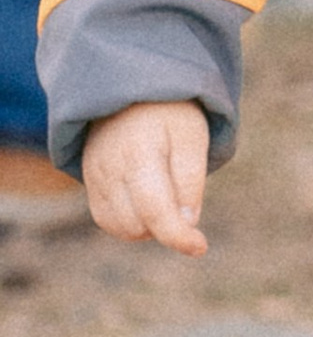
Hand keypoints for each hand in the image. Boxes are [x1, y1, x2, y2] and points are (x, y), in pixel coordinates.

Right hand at [82, 100, 210, 252]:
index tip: (200, 247)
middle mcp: (110, 169)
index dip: (178, 236)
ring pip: (120, 228)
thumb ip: (191, 180)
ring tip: (165, 195)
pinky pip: (107, 219)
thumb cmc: (170, 113)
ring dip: (148, 227)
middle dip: (166, 226)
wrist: (129, 89)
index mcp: (139, 154)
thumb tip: (187, 224)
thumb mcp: (192, 137)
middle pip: (137, 225)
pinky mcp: (88, 182)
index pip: (155, 210)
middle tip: (183, 199)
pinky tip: (146, 202)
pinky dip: (129, 222)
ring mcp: (94, 176)